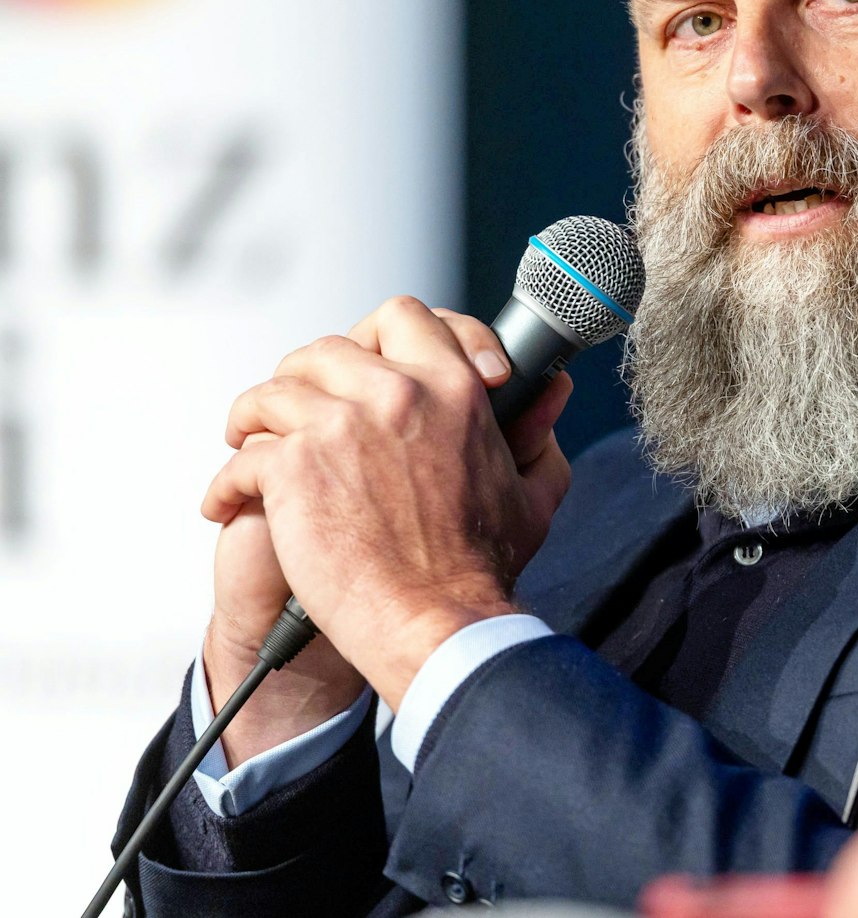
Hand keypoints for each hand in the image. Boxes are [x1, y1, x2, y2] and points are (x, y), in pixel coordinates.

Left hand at [202, 297, 573, 738]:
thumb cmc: (480, 567)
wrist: (435, 620)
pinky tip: (228, 506)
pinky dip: (229, 484)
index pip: (407, 318)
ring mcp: (341, 425)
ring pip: (273, 391)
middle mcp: (397, 394)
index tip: (368, 362)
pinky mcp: (294, 467)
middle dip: (306, 379)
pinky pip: (242, 456)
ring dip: (254, 420)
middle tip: (296, 411)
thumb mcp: (531, 490)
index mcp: (454, 389)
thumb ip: (537, 432)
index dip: (380, 335)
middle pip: (327, 348)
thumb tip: (547, 389)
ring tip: (248, 446)